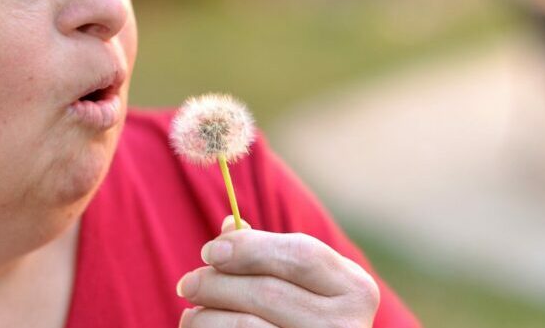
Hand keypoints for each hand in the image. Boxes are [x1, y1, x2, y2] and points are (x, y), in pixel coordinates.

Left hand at [176, 216, 379, 327]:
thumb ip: (269, 252)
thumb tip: (227, 227)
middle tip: (188, 283)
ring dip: (207, 317)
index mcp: (356, 289)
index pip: (300, 256)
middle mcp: (347, 325)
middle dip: (218, 284)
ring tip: (191, 313)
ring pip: (247, 327)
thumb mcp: (303, 281)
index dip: (250, 249)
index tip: (209, 251)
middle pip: (268, 292)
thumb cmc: (308, 312)